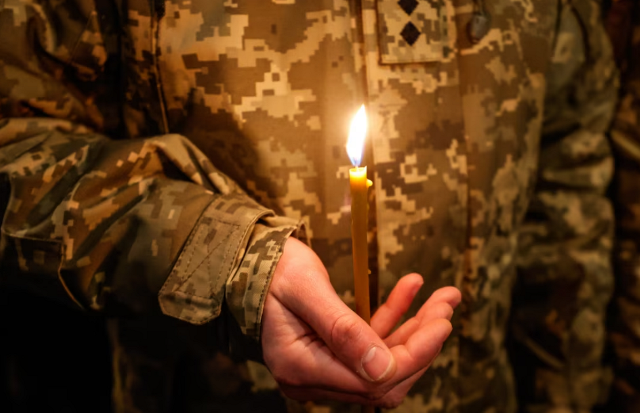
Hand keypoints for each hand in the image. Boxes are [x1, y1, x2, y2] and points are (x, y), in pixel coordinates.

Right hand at [262, 237, 460, 407]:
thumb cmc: (270, 270)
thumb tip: (383, 367)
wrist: (244, 262)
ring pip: (381, 361)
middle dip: (421, 342)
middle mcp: (311, 378)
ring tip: (440, 295)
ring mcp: (320, 368)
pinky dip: (391, 319)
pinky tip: (410, 290)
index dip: (415, 354)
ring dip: (413, 330)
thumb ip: (343, 330)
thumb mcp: (307, 290)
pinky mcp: (328, 353)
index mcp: (301, 367)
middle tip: (446, 304)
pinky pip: (368, 344)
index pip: (373, 380)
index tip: (442, 322)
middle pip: (384, 377)